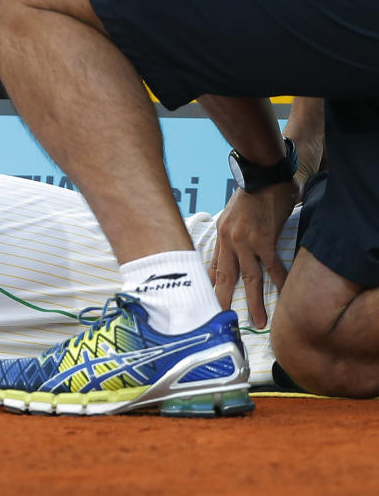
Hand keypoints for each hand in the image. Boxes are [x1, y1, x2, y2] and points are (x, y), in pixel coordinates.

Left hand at [210, 179, 299, 327]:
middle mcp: (228, 241)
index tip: (211, 302)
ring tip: (258, 321)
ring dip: (254, 301)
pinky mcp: (264, 239)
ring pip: (248, 278)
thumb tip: (236, 244)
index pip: (214, 267)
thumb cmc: (251, 192)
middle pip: (225, 277)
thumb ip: (232, 232)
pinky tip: (284, 295)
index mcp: (221, 236)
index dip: (213, 285)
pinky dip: (279, 281)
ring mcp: (245, 242)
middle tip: (224, 320)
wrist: (262, 174)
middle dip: (224, 300)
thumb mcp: (232, 213)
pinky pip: (272, 266)